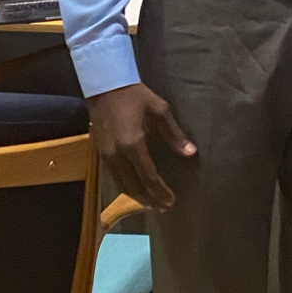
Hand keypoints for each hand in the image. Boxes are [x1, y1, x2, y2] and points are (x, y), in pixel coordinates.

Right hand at [88, 81, 195, 211]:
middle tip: (164, 207)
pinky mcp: (100, 152)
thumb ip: (174, 134)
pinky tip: (135, 188)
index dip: (160, 191)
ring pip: (122, 184)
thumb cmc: (135, 95)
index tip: (171, 201)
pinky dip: (126, 186)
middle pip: (134, 186)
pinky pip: (114, 176)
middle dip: (150, 199)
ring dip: (137, 196)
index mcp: (133, 144)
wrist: (104, 85)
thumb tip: (190, 152)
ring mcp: (106, 155)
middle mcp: (117, 154)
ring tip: (151, 203)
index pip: (149, 176)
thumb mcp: (159, 110)